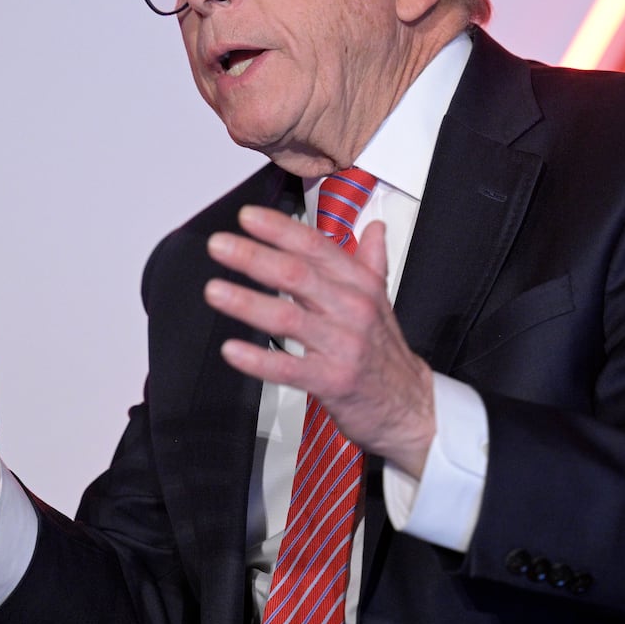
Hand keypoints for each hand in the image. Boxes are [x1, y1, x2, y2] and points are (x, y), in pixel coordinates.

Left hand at [204, 204, 435, 476]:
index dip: (279, 229)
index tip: (247, 217)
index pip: (316, 247)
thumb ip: (370, 261)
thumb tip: (373, 226)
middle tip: (219, 245)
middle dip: (254, 257)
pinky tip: (232, 349)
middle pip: (297, 275)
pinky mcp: (332, 382)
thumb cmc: (384, 352)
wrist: (409, 406)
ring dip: (247, 302)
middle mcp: (352, 309)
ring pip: (288, 318)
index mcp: (360, 284)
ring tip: (215, 290)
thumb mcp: (381, 300)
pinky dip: (258, 359)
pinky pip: (289, 368)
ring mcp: (343, 346)